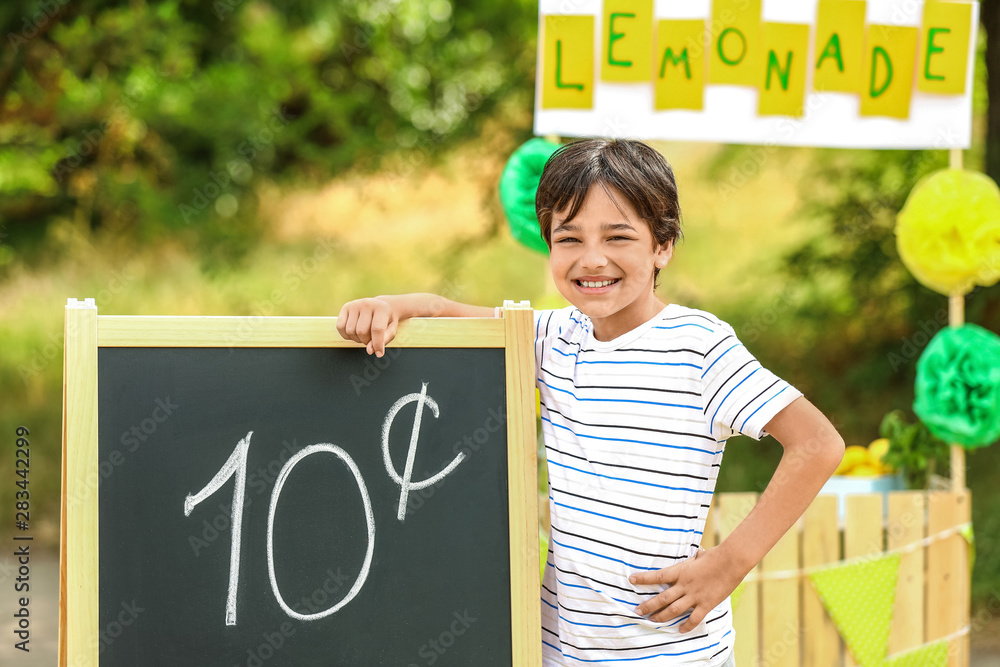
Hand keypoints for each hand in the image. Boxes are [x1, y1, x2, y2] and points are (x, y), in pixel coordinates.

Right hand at [336, 297, 399, 356]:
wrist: (380, 306)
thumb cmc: (386, 320)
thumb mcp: (391, 329)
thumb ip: (383, 340)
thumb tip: (370, 351)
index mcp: (382, 308)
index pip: (377, 329)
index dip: (377, 344)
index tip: (379, 353)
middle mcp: (367, 303)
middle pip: (361, 331)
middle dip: (366, 341)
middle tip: (371, 339)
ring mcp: (355, 304)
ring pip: (350, 331)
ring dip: (356, 339)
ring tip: (364, 335)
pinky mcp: (345, 307)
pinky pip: (340, 327)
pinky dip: (346, 335)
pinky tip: (354, 332)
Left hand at [629, 547, 743, 632]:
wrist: (731, 561)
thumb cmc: (716, 556)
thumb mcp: (700, 556)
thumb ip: (695, 559)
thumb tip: (698, 553)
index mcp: (681, 571)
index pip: (658, 576)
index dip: (644, 579)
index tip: (631, 580)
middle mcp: (685, 585)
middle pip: (662, 597)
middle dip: (648, 605)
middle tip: (638, 610)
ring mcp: (695, 596)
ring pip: (674, 609)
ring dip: (662, 616)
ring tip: (652, 620)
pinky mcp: (706, 604)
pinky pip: (694, 618)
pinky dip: (687, 625)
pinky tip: (680, 630)